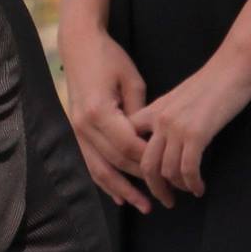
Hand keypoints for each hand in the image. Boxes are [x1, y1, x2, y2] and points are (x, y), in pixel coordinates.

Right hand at [59, 26, 153, 212]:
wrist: (79, 46)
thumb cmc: (109, 58)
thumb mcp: (132, 80)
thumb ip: (141, 114)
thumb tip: (152, 140)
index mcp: (100, 111)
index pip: (130, 146)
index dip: (152, 161)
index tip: (173, 172)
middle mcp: (85, 125)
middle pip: (117, 161)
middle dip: (143, 180)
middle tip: (167, 196)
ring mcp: (77, 130)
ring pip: (100, 169)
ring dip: (122, 190)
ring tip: (143, 206)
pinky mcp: (76, 131)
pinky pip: (90, 163)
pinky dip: (104, 182)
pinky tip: (118, 197)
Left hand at [134, 55, 250, 204]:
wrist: (232, 68)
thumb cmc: (210, 84)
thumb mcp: (177, 99)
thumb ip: (164, 118)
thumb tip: (159, 143)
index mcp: (152, 111)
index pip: (130, 144)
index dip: (135, 167)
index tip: (147, 180)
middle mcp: (159, 120)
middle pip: (146, 165)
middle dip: (155, 188)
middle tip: (166, 200)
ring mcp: (176, 127)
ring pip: (167, 170)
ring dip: (178, 188)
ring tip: (189, 192)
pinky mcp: (197, 133)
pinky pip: (188, 169)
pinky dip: (193, 183)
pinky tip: (200, 188)